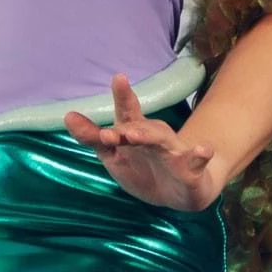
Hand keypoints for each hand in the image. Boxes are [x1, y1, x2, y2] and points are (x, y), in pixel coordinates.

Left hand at [64, 76, 219, 211]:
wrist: (181, 193)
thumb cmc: (143, 169)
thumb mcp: (113, 156)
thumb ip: (92, 137)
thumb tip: (68, 116)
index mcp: (136, 132)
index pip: (127, 113)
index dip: (123, 97)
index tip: (118, 78)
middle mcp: (155, 137)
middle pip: (142, 127)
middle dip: (128, 128)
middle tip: (112, 133)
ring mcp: (173, 152)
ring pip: (162, 141)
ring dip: (149, 137)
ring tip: (135, 135)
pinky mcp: (191, 169)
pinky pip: (196, 161)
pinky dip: (200, 154)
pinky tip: (203, 150)